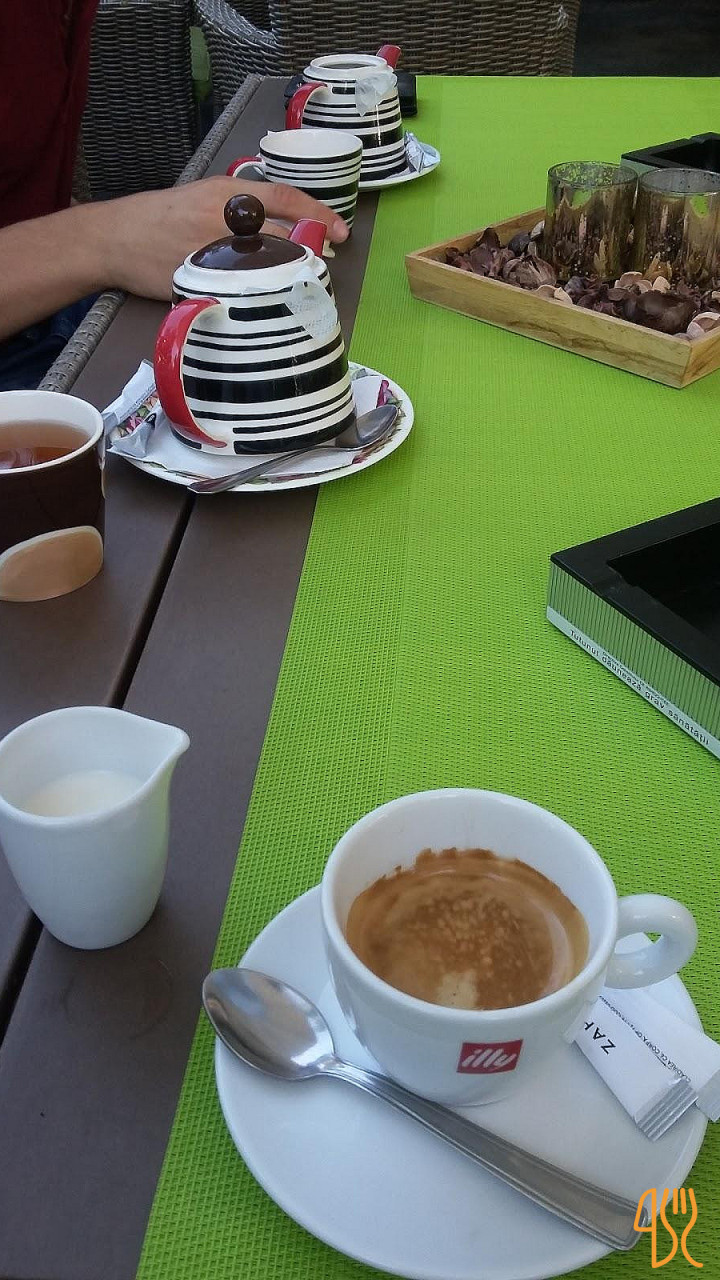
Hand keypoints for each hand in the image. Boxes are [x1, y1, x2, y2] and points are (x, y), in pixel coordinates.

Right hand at [93, 175, 349, 300]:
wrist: (116, 238)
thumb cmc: (162, 217)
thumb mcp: (204, 196)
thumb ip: (244, 207)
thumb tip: (289, 223)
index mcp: (227, 193)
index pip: (286, 197)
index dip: (319, 213)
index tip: (342, 231)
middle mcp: (223, 220)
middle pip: (284, 237)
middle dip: (309, 253)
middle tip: (321, 265)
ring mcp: (212, 253)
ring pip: (267, 268)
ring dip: (289, 278)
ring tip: (298, 285)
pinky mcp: (200, 282)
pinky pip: (240, 294)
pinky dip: (259, 299)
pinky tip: (268, 304)